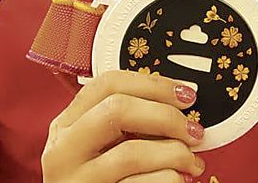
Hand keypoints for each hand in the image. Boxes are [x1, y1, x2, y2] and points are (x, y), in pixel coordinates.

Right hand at [41, 71, 205, 182]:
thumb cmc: (99, 179)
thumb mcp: (99, 146)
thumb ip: (127, 123)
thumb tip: (178, 105)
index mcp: (66, 125)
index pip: (107, 84)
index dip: (154, 84)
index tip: (185, 94)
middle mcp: (63, 151)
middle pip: (117, 110)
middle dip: (166, 116)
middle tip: (194, 130)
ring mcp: (75, 180)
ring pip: (131, 153)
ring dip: (175, 154)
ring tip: (192, 162)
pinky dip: (169, 179)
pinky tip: (178, 180)